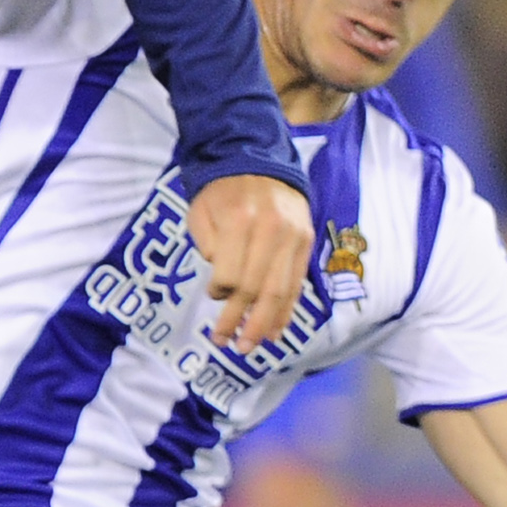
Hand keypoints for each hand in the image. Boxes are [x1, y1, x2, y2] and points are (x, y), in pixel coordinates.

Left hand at [187, 173, 312, 350]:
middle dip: (239, 321)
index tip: (214, 294)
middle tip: (227, 343)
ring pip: (279, 290)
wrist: (259, 161)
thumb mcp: (200, 210)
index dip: (220, 292)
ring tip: (250, 345)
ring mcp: (293, 236)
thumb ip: (208, 245)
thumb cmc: (221, 191)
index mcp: (240, 220)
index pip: (231, 273)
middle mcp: (271, 229)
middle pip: (256, 287)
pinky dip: (285, 311)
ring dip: (264, 324)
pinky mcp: (305, 241)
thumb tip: (224, 285)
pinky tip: (275, 331)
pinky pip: (295, 283)